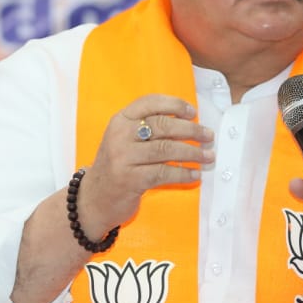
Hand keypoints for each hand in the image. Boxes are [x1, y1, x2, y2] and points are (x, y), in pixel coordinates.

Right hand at [79, 94, 213, 234]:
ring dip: (192, 153)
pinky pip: (163, 173)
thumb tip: (189, 122)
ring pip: (166, 149)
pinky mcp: (130, 180)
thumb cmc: (118, 166)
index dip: (174, 105)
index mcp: (120, 120)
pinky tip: (195, 175)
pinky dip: (183, 174)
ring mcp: (123, 158)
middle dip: (191, 130)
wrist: (94, 199)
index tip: (193, 112)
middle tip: (209, 136)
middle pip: (162, 126)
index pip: (149, 103)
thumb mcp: (125, 140)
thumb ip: (147, 128)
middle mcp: (119, 135)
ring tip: (208, 156)